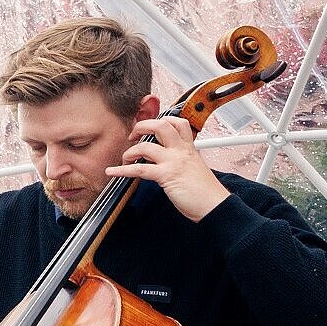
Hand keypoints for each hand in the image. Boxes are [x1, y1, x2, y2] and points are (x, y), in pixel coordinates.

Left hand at [104, 111, 228, 220]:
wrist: (215, 205)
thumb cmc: (204, 191)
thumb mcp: (193, 168)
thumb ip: (179, 160)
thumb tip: (160, 160)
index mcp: (189, 148)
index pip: (178, 123)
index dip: (163, 120)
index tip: (150, 126)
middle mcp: (181, 151)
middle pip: (161, 126)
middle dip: (142, 126)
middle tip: (133, 136)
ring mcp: (174, 161)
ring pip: (145, 146)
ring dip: (130, 152)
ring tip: (125, 159)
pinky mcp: (167, 175)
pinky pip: (139, 169)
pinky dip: (122, 170)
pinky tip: (112, 172)